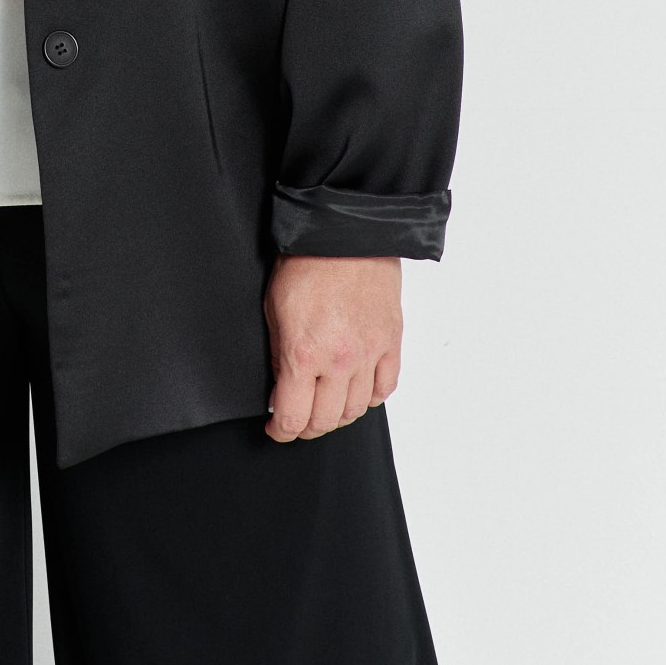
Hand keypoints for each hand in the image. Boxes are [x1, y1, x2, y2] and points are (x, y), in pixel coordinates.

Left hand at [263, 254, 401, 441]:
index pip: (294, 417)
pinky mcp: (391, 342)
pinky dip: (371, 397)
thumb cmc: (305, 263)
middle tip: (299, 419)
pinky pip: (386, 387)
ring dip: (338, 414)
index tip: (277, 429)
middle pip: (326, 420)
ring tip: (326, 405)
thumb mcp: (274, 309)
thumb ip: (278, 355)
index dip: (281, 431)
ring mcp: (370, 353)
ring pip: (357, 409)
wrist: (344, 233)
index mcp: (304, 354)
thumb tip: (280, 388)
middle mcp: (340, 360)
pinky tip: (358, 391)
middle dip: (307, 427)